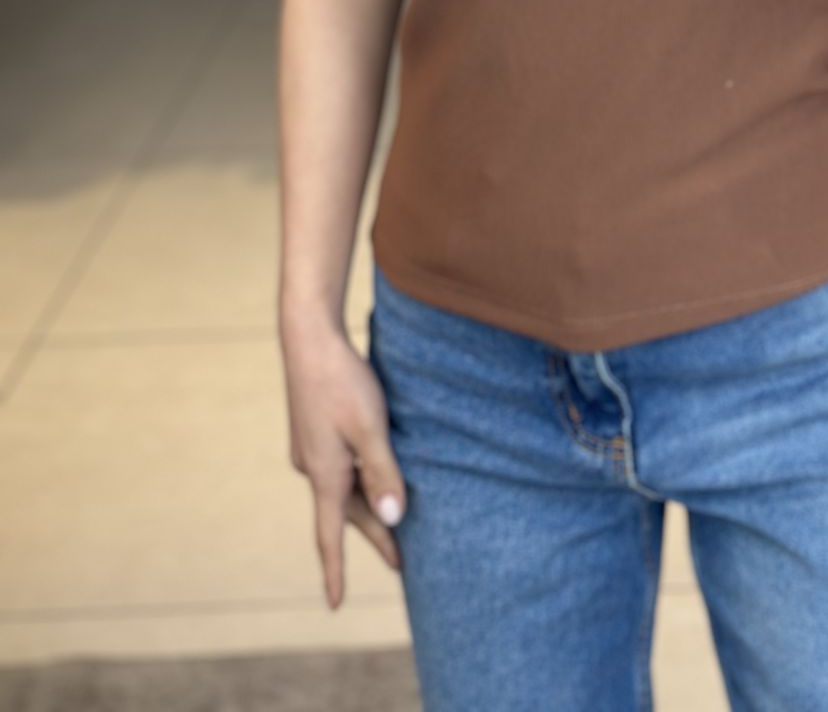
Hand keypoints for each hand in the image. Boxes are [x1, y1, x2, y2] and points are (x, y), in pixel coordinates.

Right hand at [281, 317, 405, 608]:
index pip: (329, 536)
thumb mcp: (370, 428)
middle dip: (374, 537)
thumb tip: (391, 518)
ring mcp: (312, 448)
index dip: (335, 572)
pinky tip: (375, 472)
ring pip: (344, 488)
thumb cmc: (342, 381)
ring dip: (369, 506)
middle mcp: (313, 467)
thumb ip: (382, 473)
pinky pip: (341, 466)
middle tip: (403, 562)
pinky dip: (360, 479)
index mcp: (324, 474)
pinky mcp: (317, 430)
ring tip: (397, 522)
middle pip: (345, 513)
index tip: (336, 604)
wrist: (309, 337)